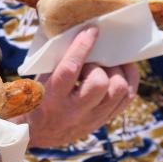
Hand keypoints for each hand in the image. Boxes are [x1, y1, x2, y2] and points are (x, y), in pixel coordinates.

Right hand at [25, 27, 138, 147]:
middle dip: (99, 65)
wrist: (34, 131)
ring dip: (116, 72)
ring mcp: (90, 118)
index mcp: (51, 97)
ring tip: (106, 66)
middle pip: (100, 83)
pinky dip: (128, 80)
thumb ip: (57, 61)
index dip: (82, 47)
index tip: (91, 30)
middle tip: (92, 61)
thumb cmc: (35, 96)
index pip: (70, 69)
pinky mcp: (102, 121)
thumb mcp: (39, 79)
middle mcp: (73, 111)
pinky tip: (120, 71)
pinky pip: (127, 98)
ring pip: (118, 91)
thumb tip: (79, 34)